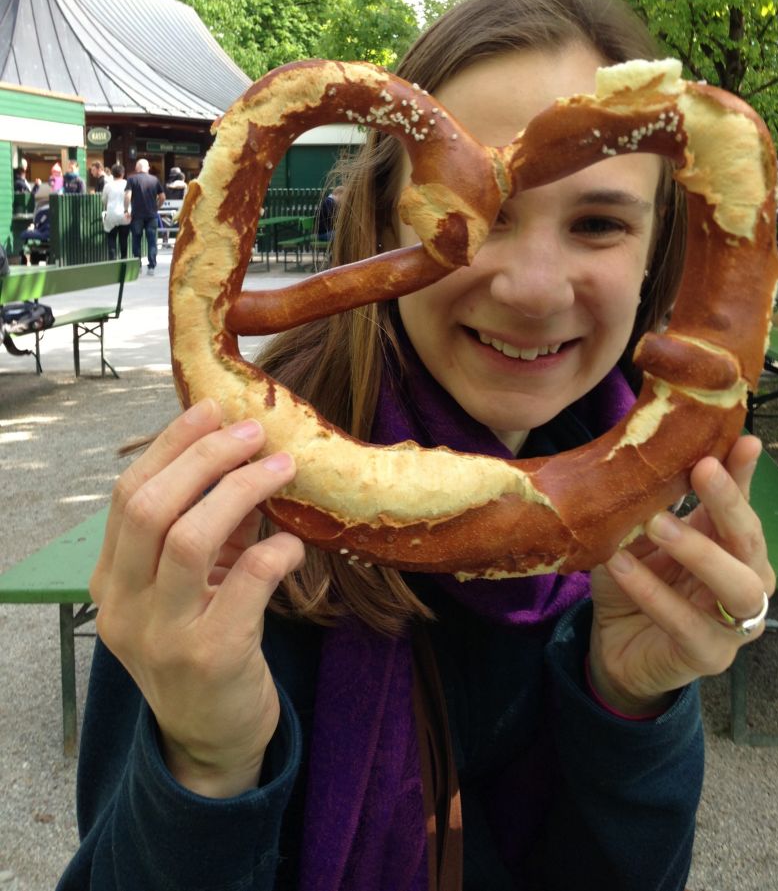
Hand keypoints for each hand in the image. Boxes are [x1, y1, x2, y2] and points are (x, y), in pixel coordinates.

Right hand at [90, 399, 304, 796]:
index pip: (128, 495)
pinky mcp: (210, 658)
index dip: (172, 445)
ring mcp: (162, 635)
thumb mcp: (191, 586)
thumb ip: (209, 529)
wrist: (210, 737)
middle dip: (205, 457)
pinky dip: (275, 550)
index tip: (212, 411)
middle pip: (151, 507)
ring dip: (241, 490)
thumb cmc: (202, 644)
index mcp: (110, 581)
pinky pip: (246, 581)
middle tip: (253, 433)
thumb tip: (249, 460)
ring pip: (189, 538)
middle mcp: (124, 607)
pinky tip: (294, 544)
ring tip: (283, 467)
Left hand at [588, 435, 774, 715]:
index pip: (744, 504)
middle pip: (751, 541)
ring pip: (738, 586)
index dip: (745, 473)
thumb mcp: (641, 538)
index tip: (744, 440)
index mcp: (732, 547)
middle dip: (729, 503)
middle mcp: (747, 581)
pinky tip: (621, 567)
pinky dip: (653, 593)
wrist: (615, 646)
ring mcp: (735, 624)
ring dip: (699, 550)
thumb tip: (647, 455)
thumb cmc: (636, 583)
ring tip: (655, 523)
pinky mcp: (709, 656)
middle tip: (702, 469)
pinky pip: (686, 624)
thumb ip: (655, 505)